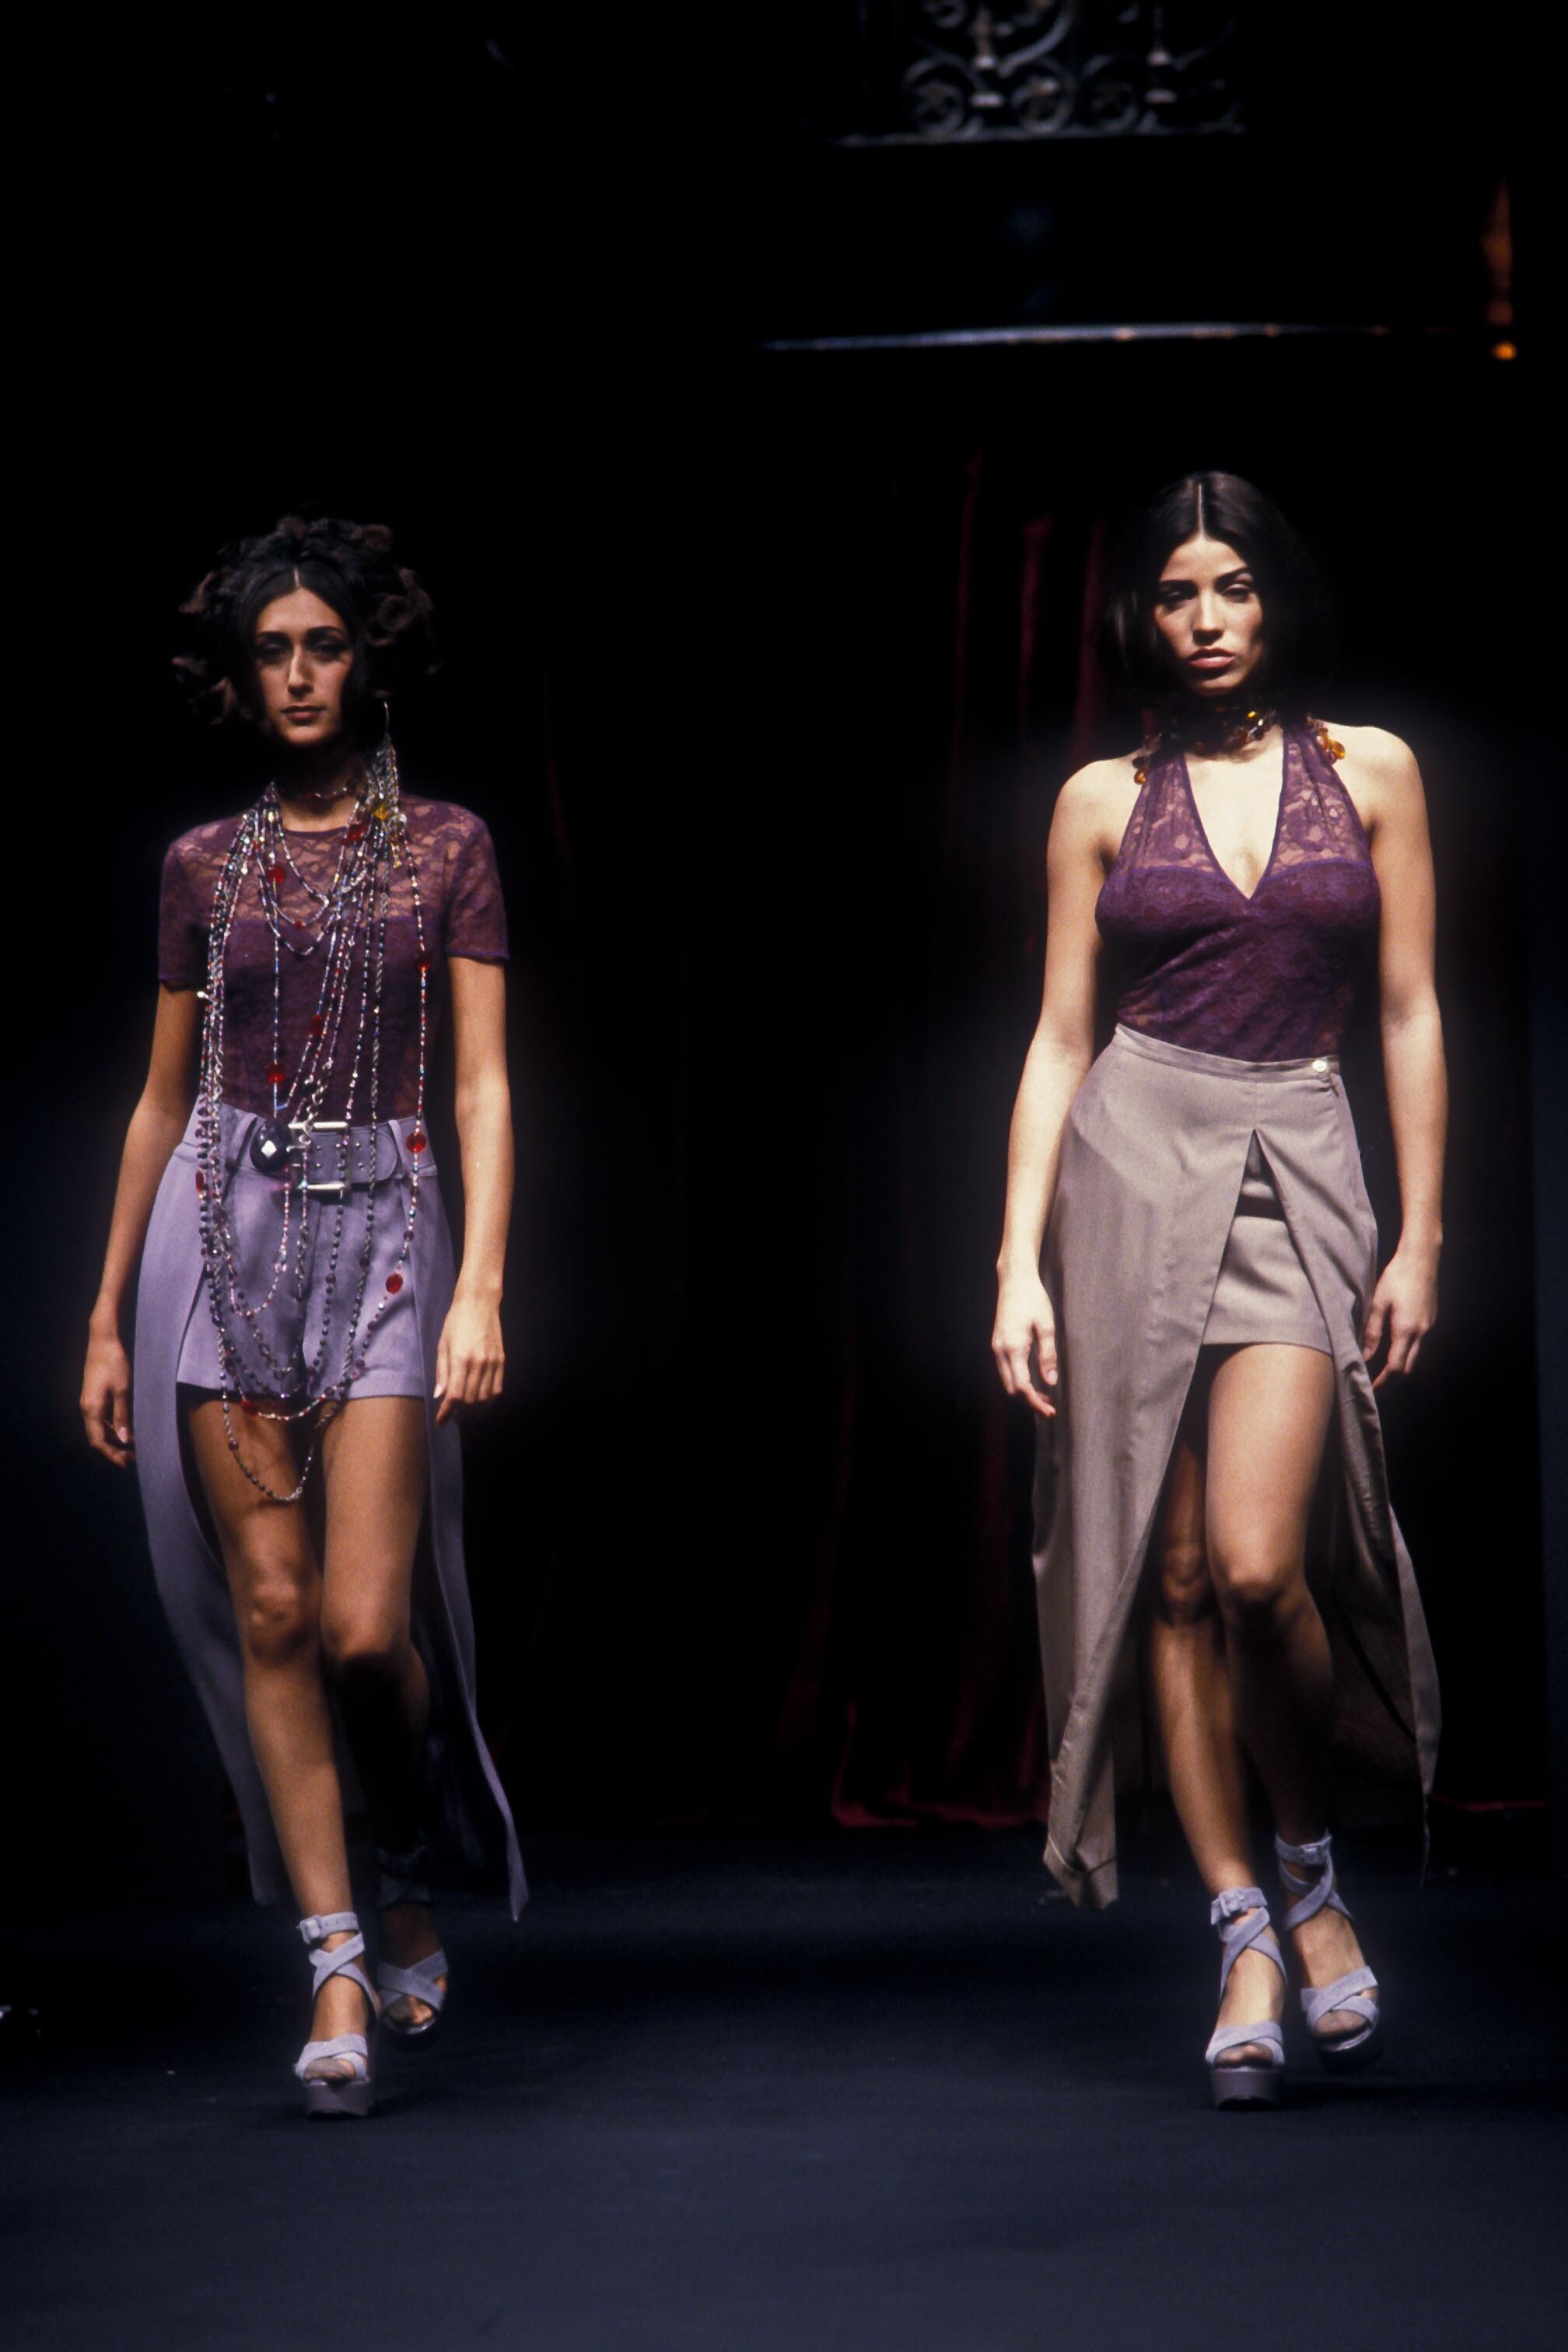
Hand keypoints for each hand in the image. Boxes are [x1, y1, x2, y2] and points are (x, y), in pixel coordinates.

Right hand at [82, 1328, 134, 1465]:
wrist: (104, 1340)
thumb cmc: (115, 1362)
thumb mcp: (123, 1390)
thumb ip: (122, 1415)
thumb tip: (124, 1439)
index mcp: (92, 1409)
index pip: (98, 1441)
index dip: (111, 1454)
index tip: (127, 1462)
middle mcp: (86, 1408)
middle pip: (97, 1437)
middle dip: (113, 1449)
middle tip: (133, 1456)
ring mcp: (88, 1401)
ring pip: (98, 1428)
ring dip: (112, 1439)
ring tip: (131, 1445)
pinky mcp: (93, 1395)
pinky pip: (100, 1418)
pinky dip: (111, 1427)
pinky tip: (124, 1428)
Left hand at [433, 1292, 503, 1425]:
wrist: (479, 1303)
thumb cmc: (456, 1322)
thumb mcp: (442, 1345)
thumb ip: (442, 1372)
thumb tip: (439, 1396)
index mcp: (461, 1359)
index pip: (455, 1396)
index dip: (447, 1413)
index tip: (441, 1421)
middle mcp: (478, 1363)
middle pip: (470, 1400)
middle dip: (460, 1414)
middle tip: (452, 1418)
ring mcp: (492, 1363)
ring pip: (485, 1398)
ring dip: (474, 1411)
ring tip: (465, 1414)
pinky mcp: (501, 1361)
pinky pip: (497, 1388)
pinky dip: (489, 1401)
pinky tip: (481, 1404)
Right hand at [992, 1273, 1059, 1418]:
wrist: (1014, 1280)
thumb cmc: (1033, 1299)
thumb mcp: (1046, 1325)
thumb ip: (1048, 1355)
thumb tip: (1050, 1382)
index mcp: (1013, 1347)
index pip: (1022, 1386)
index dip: (1035, 1402)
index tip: (1050, 1411)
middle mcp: (1000, 1350)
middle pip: (1011, 1389)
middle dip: (1029, 1402)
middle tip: (1049, 1407)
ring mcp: (996, 1347)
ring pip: (1006, 1381)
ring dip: (1023, 1393)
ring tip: (1044, 1397)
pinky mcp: (997, 1344)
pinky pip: (1005, 1371)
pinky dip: (1018, 1381)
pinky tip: (1033, 1381)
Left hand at [1362, 1245, 1436, 1389]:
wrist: (1422, 1258)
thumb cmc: (1397, 1276)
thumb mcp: (1378, 1302)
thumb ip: (1372, 1331)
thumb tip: (1365, 1355)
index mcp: (1406, 1330)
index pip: (1396, 1366)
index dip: (1383, 1381)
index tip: (1371, 1388)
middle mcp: (1422, 1333)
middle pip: (1409, 1368)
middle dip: (1393, 1378)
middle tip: (1376, 1382)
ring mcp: (1430, 1327)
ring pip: (1417, 1358)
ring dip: (1401, 1366)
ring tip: (1382, 1369)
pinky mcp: (1432, 1320)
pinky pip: (1421, 1345)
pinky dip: (1408, 1353)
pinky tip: (1395, 1349)